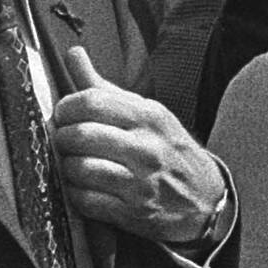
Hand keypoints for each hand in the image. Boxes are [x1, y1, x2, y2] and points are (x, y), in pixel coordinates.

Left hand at [51, 45, 229, 249]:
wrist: (205, 198)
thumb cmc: (168, 151)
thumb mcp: (146, 113)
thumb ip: (104, 88)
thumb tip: (73, 54)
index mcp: (148, 117)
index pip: (91, 102)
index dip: (66, 108)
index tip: (64, 115)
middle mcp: (147, 148)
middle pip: (81, 135)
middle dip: (62, 138)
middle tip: (64, 142)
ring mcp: (141, 183)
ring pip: (80, 168)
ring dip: (66, 167)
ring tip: (72, 164)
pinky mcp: (133, 212)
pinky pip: (86, 200)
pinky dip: (75, 193)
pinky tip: (82, 187)